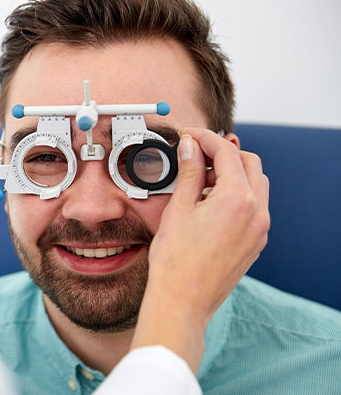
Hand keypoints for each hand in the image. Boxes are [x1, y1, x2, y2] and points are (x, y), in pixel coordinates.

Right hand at [132, 128, 269, 371]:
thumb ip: (188, 173)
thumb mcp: (178, 209)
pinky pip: (254, 207)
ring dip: (232, 174)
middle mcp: (257, 212)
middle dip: (224, 154)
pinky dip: (237, 195)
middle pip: (249, 164)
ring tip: (200, 181)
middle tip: (195, 155)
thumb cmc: (176, 260)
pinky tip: (209, 203)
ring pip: (256, 185)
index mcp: (237, 199)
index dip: (206, 138)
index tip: (189, 136)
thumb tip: (191, 147)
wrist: (183, 300)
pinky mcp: (256, 242)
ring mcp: (260, 229)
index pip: (227, 153)